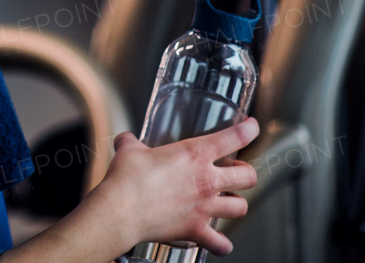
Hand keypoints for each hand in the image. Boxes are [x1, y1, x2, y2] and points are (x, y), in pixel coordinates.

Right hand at [88, 117, 259, 255]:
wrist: (120, 210)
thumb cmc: (125, 178)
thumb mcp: (128, 149)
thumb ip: (131, 142)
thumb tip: (126, 140)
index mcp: (194, 154)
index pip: (233, 138)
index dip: (248, 130)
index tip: (252, 127)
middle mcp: (206, 180)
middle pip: (248, 176)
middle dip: (246, 173)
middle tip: (236, 172)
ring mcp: (204, 207)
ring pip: (241, 207)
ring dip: (236, 204)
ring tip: (228, 201)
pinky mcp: (195, 230)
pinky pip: (221, 243)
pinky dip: (221, 243)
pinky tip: (218, 241)